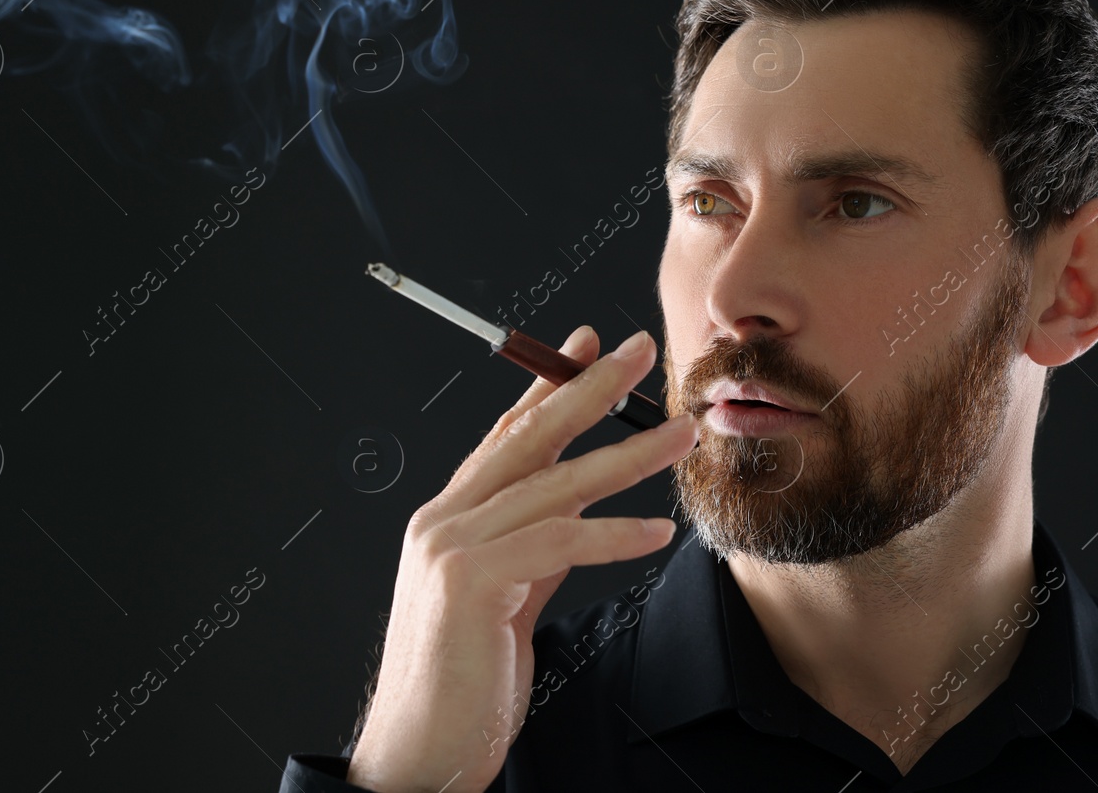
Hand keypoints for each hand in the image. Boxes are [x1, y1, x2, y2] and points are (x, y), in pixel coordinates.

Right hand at [344, 325, 697, 792]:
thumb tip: (579, 510)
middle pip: (528, 437)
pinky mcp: (470, 583)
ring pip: (552, 485)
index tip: (590, 346)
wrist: (419, 755)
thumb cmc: (461, 685)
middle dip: (588, 388)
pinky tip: (657, 530)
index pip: (506, 434)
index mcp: (449, 518)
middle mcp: (443, 520)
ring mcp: (451, 548)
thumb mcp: (506, 600)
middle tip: (638, 350)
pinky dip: (612, 535)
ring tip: (679, 436)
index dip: (549, 385)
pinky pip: (556, 545)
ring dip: (625, 457)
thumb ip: (534, 548)